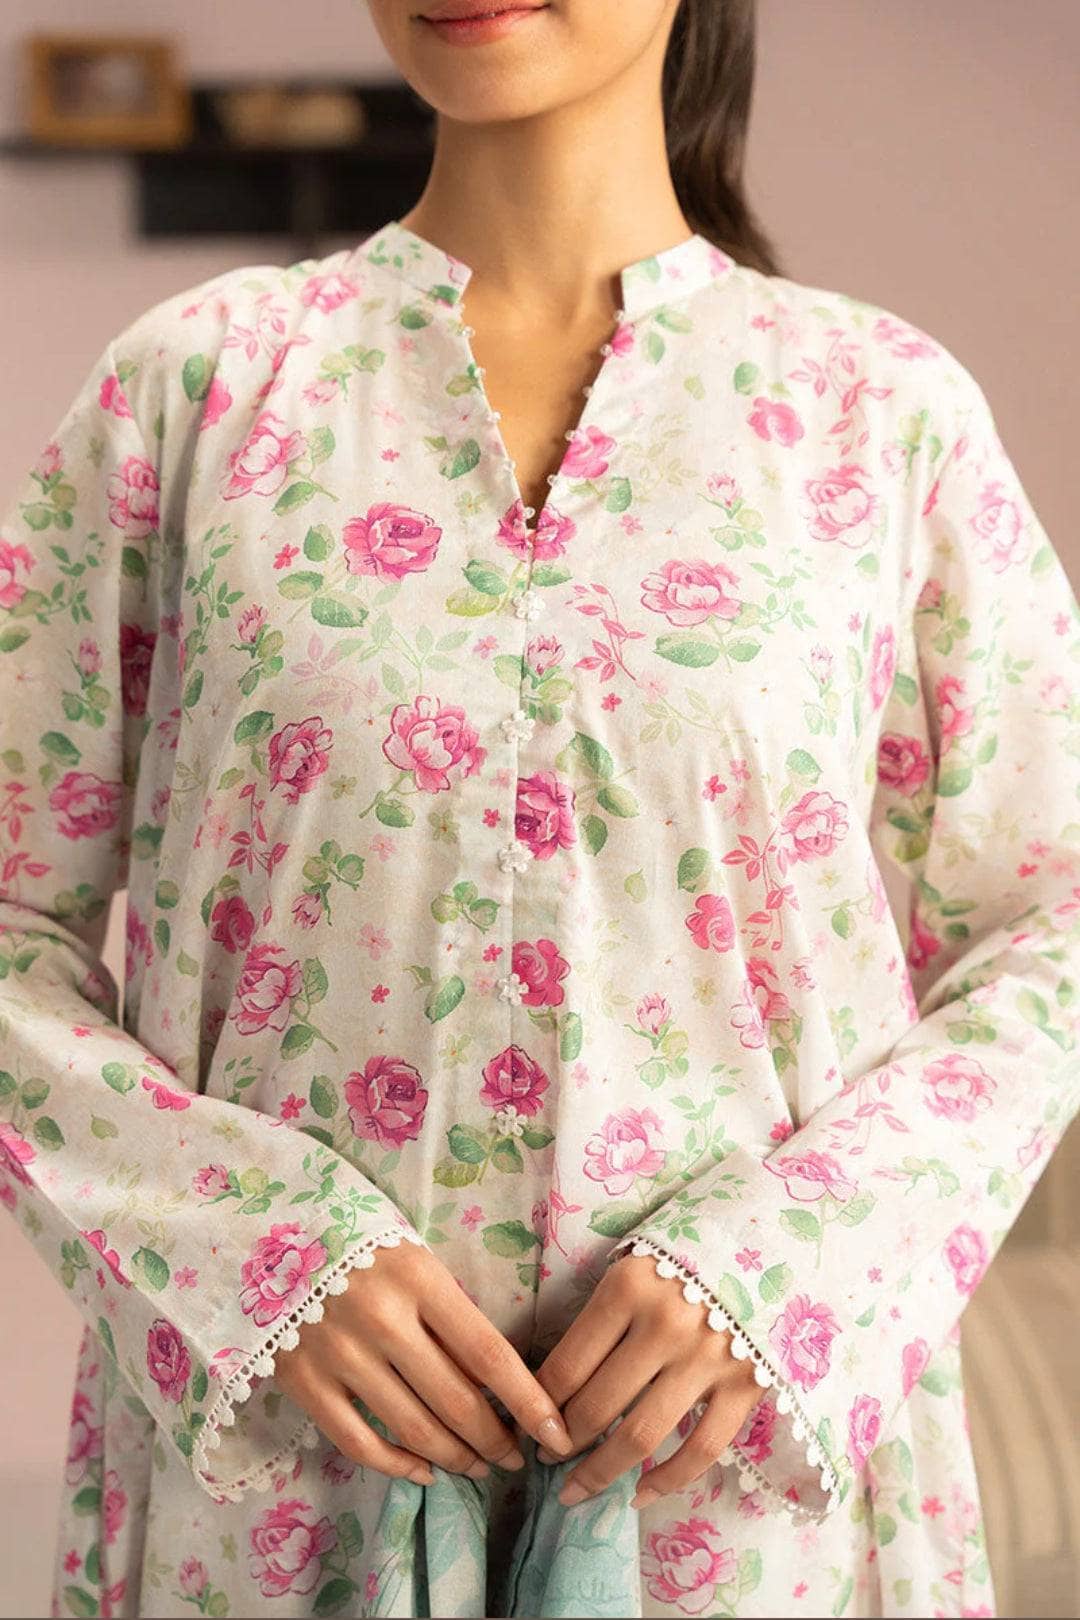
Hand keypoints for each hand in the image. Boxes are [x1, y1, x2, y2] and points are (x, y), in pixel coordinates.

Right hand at [274, 1238, 574, 1483]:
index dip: (528, 1402)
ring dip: (455, 1457)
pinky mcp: (303, 1382)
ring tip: (478, 1467)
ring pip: (413, 1427)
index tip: (556, 1434)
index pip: (488, 1353)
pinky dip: (398, 1466)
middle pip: (455, 1399)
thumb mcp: (413, 1259)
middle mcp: (381, 1318)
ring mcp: (339, 1353)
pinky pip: (359, 1442)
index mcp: (418, 1278)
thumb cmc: (359, 1244)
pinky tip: (423, 1472)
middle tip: (515, 1459)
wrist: (269, 1233)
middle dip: (495, 1440)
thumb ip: (448, 1311)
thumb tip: (495, 1380)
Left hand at [533, 1252, 762, 1509]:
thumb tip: (555, 1382)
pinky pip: (701, 1450)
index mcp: (628, 1288)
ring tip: (576, 1491)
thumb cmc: (687, 1254)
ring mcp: (708, 1358)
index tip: (528, 1424)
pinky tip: (639, 1495)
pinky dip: (667, 1481)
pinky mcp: (746, 1385)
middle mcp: (665, 1324)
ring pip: (641, 1436)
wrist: (769, 1236)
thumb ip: (602, 1314)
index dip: (540, 1405)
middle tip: (547, 1459)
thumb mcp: (634, 1265)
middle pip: (598, 1406)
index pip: (567, 1365)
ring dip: (600, 1472)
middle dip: (564, 1443)